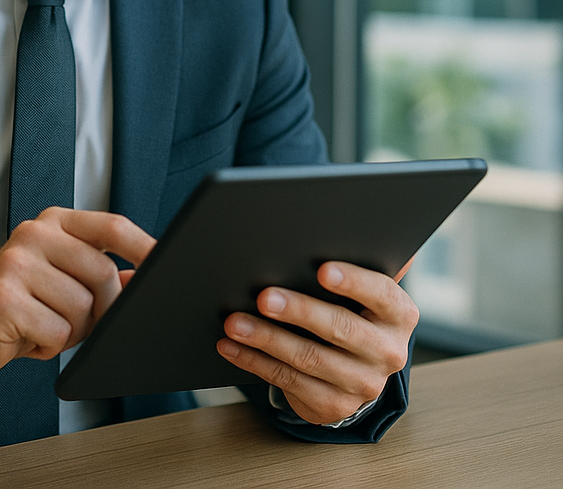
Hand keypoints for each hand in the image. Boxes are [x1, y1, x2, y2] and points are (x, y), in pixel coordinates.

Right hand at [0, 207, 153, 392]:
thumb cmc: (19, 303)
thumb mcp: (61, 278)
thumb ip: (102, 273)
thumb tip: (147, 278)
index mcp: (53, 223)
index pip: (111, 227)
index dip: (144, 246)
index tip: (167, 264)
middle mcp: (33, 235)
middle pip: (104, 274)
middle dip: (102, 309)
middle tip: (75, 320)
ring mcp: (16, 264)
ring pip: (83, 308)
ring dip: (72, 331)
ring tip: (44, 324)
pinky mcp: (4, 299)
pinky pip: (58, 333)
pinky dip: (50, 346)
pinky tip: (28, 337)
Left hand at [216, 260, 418, 424]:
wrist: (353, 369)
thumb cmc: (350, 310)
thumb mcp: (360, 289)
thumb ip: (355, 261)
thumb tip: (330, 226)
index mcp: (399, 314)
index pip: (380, 293)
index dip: (353, 281)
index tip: (321, 269)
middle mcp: (388, 351)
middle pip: (340, 328)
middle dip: (298, 310)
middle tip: (263, 297)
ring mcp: (363, 384)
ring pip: (308, 358)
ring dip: (265, 338)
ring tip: (234, 321)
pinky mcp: (334, 405)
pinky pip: (289, 381)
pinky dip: (255, 361)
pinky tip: (232, 346)